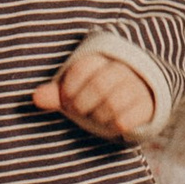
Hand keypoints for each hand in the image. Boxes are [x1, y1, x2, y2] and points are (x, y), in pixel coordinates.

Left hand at [32, 46, 157, 137]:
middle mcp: (122, 68)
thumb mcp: (77, 91)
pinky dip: (116, 125)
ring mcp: (137, 86)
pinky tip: (115, 123)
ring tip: (99, 116)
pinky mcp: (148, 105)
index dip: (69, 88)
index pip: (82, 68)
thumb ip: (57, 94)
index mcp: (102, 59)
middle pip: (98, 86)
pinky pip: (126, 119)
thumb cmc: (101, 94)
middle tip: (81, 111)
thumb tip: (36, 98)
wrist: (142, 96)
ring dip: (99, 116)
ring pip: (112, 104)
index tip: (68, 100)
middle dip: (82, 104)